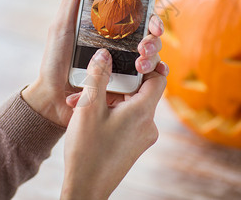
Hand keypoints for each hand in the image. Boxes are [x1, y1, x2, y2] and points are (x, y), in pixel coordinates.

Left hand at [22, 0, 166, 126]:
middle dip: (154, 37)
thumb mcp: (61, 27)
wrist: (52, 96)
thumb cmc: (55, 60)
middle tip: (146, 43)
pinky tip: (149, 74)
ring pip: (151, 54)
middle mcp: (120, 44)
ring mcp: (124, 64)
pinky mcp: (125, 84)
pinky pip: (147, 78)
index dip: (150, 15)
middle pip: (148, 34)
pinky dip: (154, 74)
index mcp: (108, 28)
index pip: (136, 16)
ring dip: (152, 55)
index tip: (152, 20)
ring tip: (140, 63)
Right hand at [60, 49, 166, 199]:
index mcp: (143, 112)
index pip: (158, 78)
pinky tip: (88, 116)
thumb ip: (98, 76)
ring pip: (130, 106)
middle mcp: (148, 125)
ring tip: (81, 101)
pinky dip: (111, 113)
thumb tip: (105, 55)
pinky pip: (126, 120)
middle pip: (141, 91)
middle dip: (116, 82)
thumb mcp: (89, 107)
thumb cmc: (88, 150)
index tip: (132, 57)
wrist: (86, 188)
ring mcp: (142, 137)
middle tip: (96, 78)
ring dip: (108, 99)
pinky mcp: (133, 145)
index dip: (147, 64)